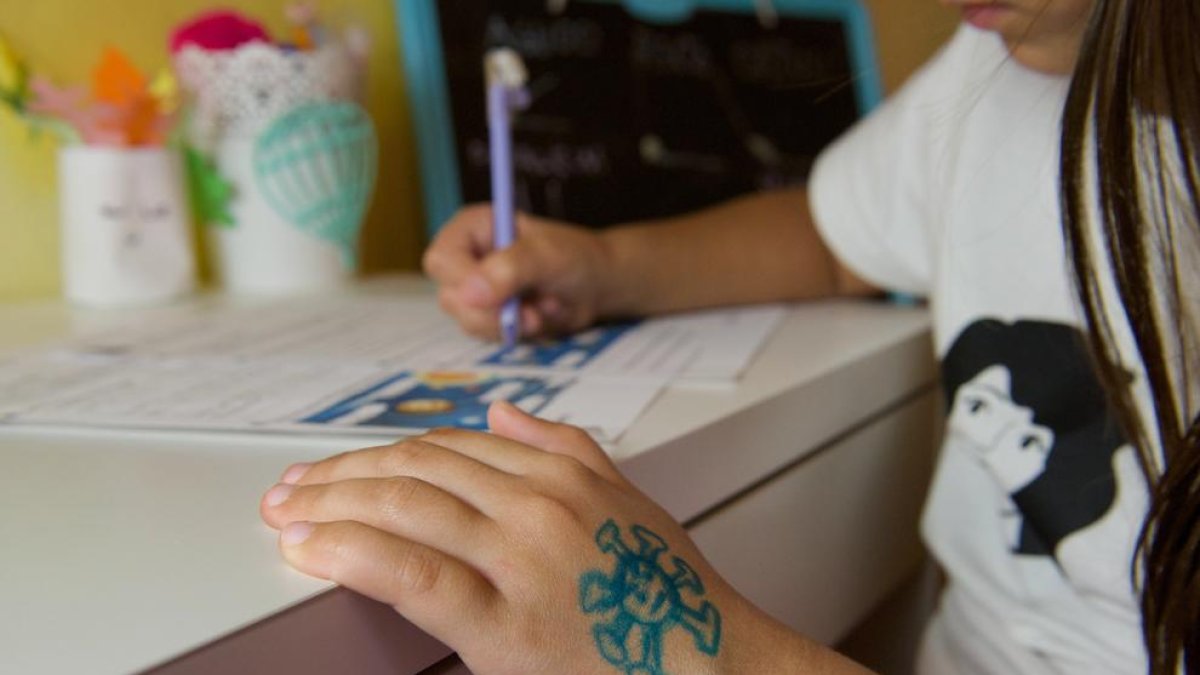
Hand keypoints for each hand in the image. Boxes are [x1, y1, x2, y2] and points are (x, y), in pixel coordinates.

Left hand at [260, 401, 745, 674]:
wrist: (711, 665)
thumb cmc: (668, 594)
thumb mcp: (628, 501)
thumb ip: (566, 446)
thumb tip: (502, 411)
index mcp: (563, 474)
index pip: (449, 447)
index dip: (383, 452)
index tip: (341, 466)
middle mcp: (538, 504)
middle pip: (415, 469)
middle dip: (340, 474)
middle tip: (290, 487)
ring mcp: (522, 559)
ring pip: (404, 508)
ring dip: (331, 505)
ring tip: (286, 514)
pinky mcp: (505, 625)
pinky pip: (414, 575)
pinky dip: (352, 554)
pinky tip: (313, 550)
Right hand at [422, 204, 614, 340]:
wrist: (596, 285)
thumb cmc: (574, 257)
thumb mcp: (546, 255)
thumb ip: (509, 269)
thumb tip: (468, 294)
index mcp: (471, 228)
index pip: (442, 259)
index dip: (464, 282)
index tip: (499, 297)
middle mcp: (466, 258)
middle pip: (451, 296)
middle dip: (493, 312)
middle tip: (531, 312)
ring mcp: (475, 290)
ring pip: (468, 321)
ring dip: (511, 323)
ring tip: (543, 308)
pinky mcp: (488, 316)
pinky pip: (487, 335)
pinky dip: (517, 332)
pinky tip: (539, 317)